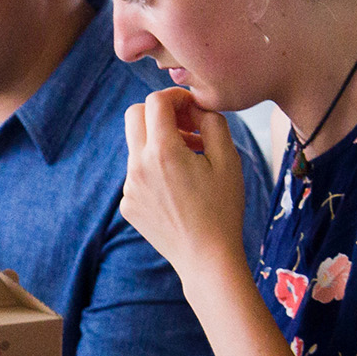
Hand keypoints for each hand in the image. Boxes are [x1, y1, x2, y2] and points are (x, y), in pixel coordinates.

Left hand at [122, 87, 248, 283]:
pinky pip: (137, 174)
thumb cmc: (223, 209)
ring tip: (191, 161)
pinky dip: (154, 170)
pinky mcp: (128, 204)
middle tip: (186, 127)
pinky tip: (179, 189)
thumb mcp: (228, 160)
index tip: (192, 108)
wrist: (207, 258)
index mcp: (162, 151)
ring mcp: (129, 187)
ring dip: (159, 144)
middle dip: (159, 113)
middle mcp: (137, 166)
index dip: (176, 97)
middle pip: (134, 116)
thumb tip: (194, 107)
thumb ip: (211, 121)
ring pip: (137, 146)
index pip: (155, 102)